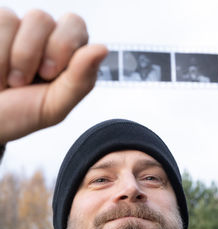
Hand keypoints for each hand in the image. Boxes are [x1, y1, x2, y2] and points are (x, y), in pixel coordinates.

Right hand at [0, 8, 107, 143]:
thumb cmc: (20, 114)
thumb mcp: (54, 106)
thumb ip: (80, 79)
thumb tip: (103, 48)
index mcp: (67, 53)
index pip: (74, 24)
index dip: (62, 45)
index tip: (48, 75)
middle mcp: (43, 36)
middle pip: (43, 18)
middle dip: (32, 52)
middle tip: (25, 81)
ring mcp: (15, 30)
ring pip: (16, 18)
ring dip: (12, 58)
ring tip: (9, 81)